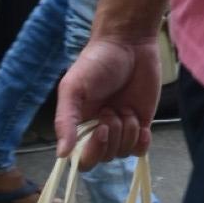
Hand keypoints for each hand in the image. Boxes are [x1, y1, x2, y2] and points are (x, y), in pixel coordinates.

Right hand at [56, 34, 161, 169]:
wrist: (129, 43)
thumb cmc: (96, 62)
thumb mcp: (73, 88)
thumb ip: (65, 121)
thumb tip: (61, 154)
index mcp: (79, 125)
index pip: (82, 158)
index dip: (92, 152)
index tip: (101, 130)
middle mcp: (99, 130)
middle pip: (104, 158)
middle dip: (111, 137)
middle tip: (111, 111)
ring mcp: (121, 128)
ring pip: (124, 153)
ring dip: (127, 132)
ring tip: (125, 108)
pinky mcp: (141, 123)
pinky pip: (141, 150)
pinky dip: (142, 142)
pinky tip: (141, 125)